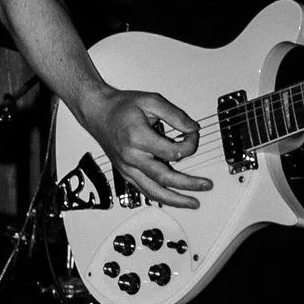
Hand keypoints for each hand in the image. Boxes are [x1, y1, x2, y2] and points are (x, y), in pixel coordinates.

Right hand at [87, 82, 210, 208]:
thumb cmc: (120, 107)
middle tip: (206, 185)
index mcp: (138, 137)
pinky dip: (160, 197)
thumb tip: (193, 129)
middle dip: (189, 184)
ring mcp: (127, 168)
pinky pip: (144, 190)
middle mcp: (131, 157)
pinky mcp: (125, 173)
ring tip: (192, 203)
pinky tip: (172, 200)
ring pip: (153, 191)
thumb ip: (175, 115)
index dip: (190, 144)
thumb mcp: (151, 100)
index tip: (192, 135)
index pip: (173, 152)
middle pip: (165, 178)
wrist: (97, 113)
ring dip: (175, 200)